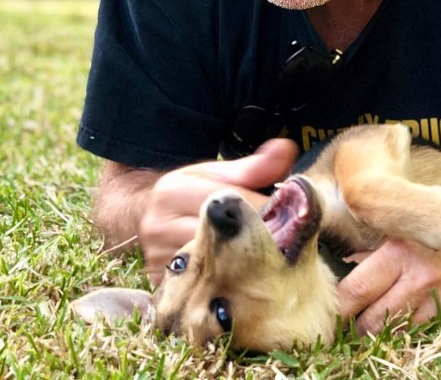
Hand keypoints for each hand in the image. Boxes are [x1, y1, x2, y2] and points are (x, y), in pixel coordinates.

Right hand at [139, 137, 298, 283]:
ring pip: (215, 268)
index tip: (294, 216)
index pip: (230, 202)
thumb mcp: (215, 173)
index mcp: (173, 191)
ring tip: (275, 265)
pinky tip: (249, 284)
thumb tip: (286, 149)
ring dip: (248, 268)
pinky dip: (229, 287)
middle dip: (259, 241)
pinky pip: (204, 291)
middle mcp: (159, 227)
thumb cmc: (188, 192)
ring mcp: (159, 260)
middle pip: (223, 238)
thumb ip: (253, 166)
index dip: (266, 210)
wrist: (145, 216)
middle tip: (290, 245)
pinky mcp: (162, 288)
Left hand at [337, 239, 440, 334]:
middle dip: (355, 327)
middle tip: (344, 328)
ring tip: (369, 329)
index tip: (329, 316)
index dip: (338, 309)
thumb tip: (339, 275)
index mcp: (400, 252)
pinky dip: (405, 337)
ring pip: (394, 334)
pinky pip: (419, 337)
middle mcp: (420, 278)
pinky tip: (398, 330)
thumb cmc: (435, 239)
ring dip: (378, 336)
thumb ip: (371, 254)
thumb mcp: (402, 235)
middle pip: (372, 320)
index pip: (357, 290)